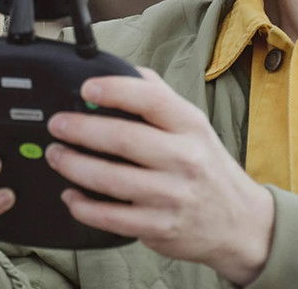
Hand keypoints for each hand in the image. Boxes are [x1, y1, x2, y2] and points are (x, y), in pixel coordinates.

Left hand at [45, 68, 273, 285]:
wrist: (241, 223)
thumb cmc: (207, 166)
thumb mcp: (193, 125)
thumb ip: (158, 96)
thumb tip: (119, 70)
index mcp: (190, 125)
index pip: (151, 99)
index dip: (115, 90)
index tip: (86, 88)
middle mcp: (184, 158)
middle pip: (124, 139)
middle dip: (81, 130)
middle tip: (56, 124)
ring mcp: (172, 195)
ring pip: (112, 179)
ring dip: (74, 166)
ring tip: (56, 155)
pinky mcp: (160, 227)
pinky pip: (112, 217)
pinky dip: (84, 206)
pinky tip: (71, 195)